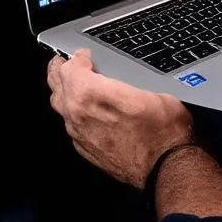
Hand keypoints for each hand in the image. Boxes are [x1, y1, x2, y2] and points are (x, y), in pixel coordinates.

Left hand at [47, 49, 192, 187]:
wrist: (165, 166)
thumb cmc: (162, 129)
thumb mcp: (150, 89)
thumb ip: (122, 80)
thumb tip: (115, 75)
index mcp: (91, 94)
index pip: (69, 68)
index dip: (77, 57)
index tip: (85, 54)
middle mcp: (78, 115)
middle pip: (57, 85)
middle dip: (59, 70)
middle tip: (63, 62)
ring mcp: (78, 134)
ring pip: (59, 106)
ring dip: (64, 92)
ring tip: (71, 83)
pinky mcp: (84, 149)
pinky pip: (69, 125)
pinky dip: (73, 113)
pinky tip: (85, 111)